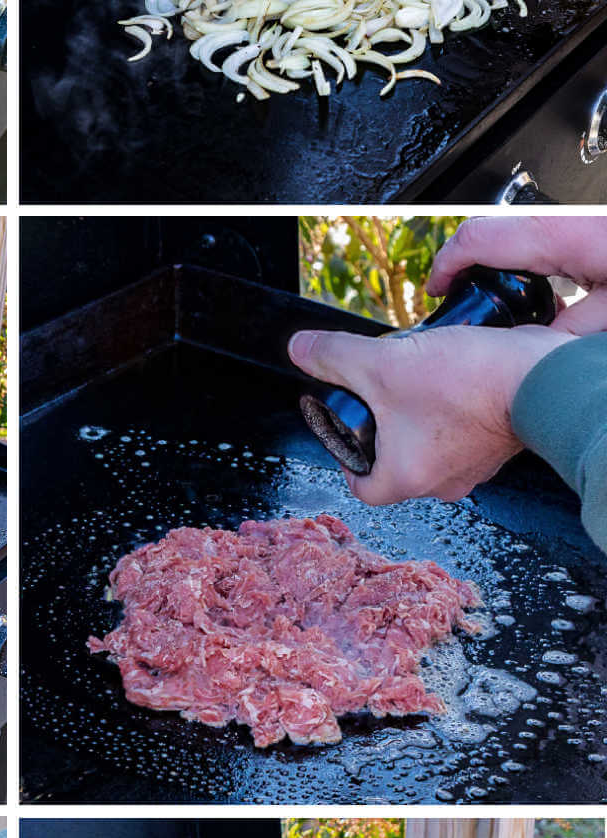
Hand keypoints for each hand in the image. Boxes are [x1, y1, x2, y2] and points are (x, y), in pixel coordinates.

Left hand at [287, 324, 572, 503]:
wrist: (538, 376)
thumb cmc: (464, 383)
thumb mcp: (381, 363)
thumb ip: (334, 357)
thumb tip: (300, 350)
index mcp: (406, 478)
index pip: (362, 487)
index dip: (345, 461)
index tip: (345, 432)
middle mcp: (442, 483)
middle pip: (396, 465)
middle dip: (382, 431)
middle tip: (377, 396)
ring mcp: (475, 467)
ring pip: (431, 449)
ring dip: (418, 419)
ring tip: (413, 381)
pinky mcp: (499, 444)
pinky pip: (463, 434)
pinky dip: (452, 412)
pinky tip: (449, 377)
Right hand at [428, 213, 606, 335]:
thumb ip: (569, 330)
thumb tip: (532, 349)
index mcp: (554, 236)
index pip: (474, 240)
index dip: (444, 266)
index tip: (436, 290)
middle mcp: (554, 219)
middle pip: (482, 230)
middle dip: (458, 261)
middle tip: (455, 294)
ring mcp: (565, 216)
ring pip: (504, 228)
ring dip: (485, 257)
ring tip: (485, 291)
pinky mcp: (577, 220)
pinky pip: (528, 231)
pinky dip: (511, 254)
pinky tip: (524, 282)